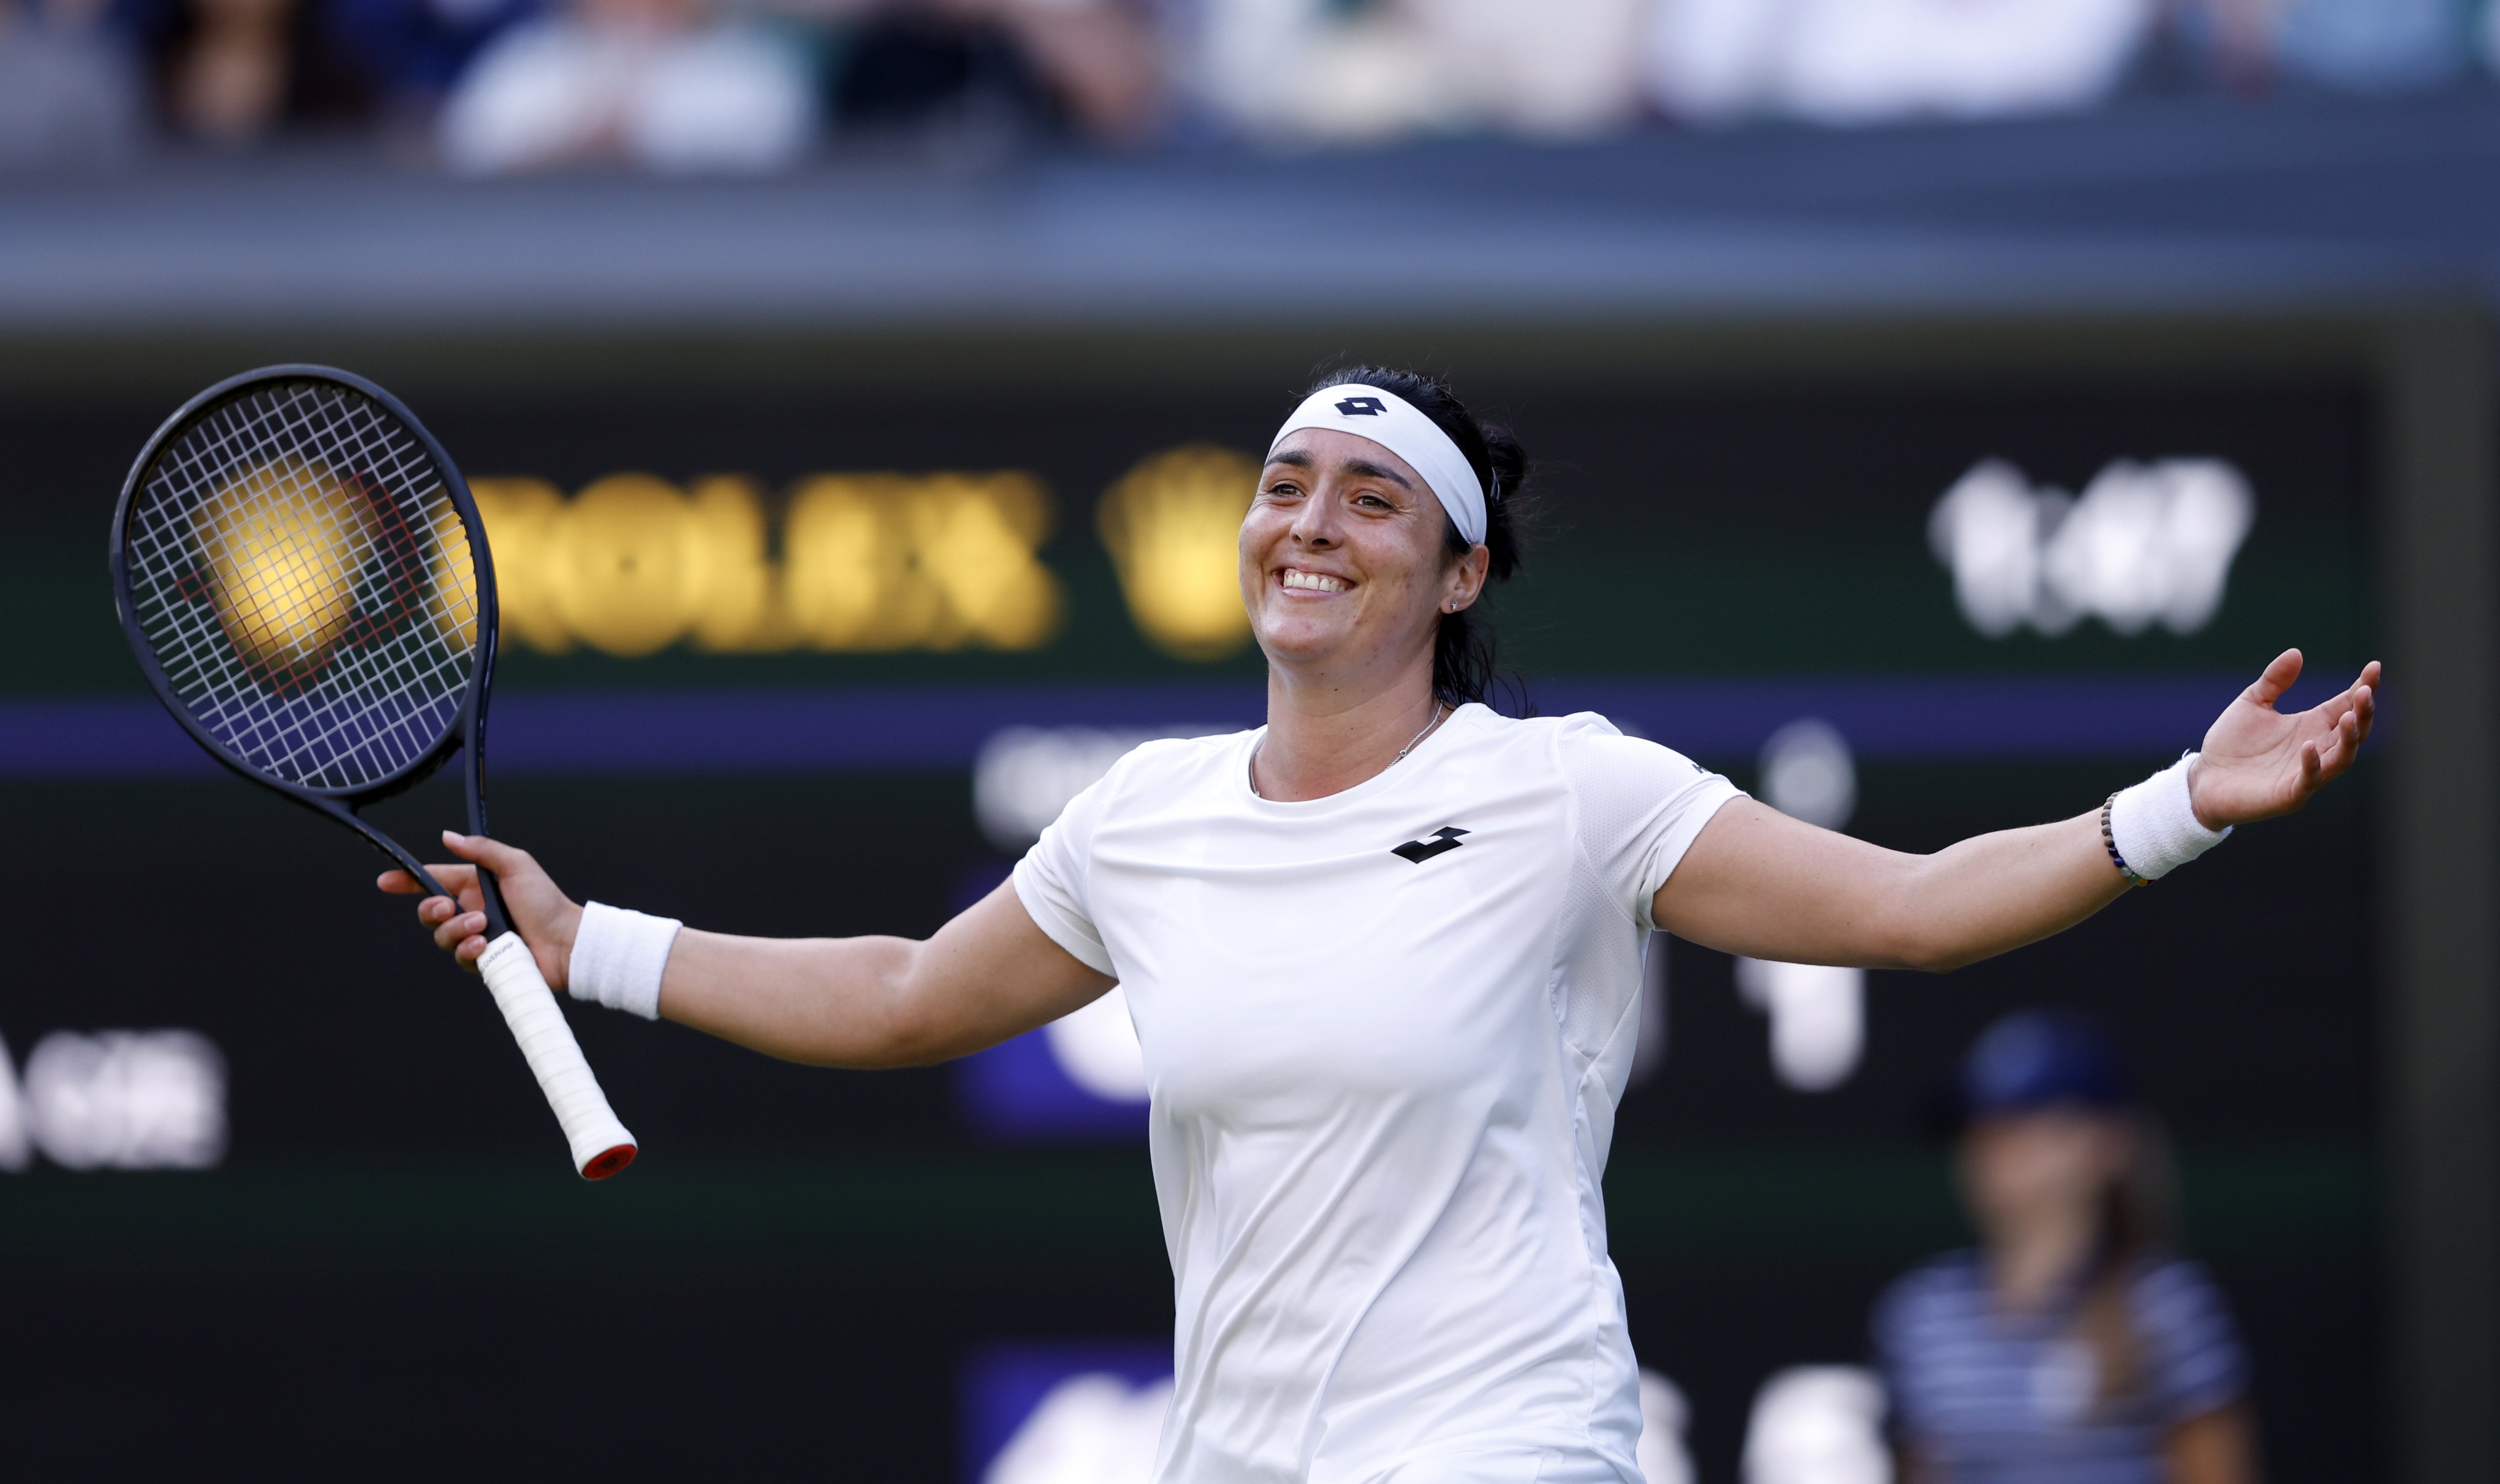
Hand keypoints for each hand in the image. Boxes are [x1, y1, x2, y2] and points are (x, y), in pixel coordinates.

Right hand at [376, 831, 580, 985]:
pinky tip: (484, 946)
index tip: (385, 881)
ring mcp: (476, 938)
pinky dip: (468, 950)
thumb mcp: (516, 865)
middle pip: (428, 913)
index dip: (407, 881)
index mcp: (475, 887)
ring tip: (483, 927)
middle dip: (430, 910)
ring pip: (441, 937)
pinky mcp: (482, 961)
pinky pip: (460, 958)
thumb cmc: (546, 902)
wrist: (566, 940)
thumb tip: (448, 836)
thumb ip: (482, 850)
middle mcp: (471, 912)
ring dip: (457, 930)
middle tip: (447, 908)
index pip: (433, 882)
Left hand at [2189, 650, 2378, 828]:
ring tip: (2351, 716)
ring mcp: (2306, 773)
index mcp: (2313, 725)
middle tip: (2366, 691)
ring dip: (2349, 738)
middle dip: (2363, 711)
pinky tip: (2310, 746)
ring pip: (2342, 757)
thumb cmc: (2231, 744)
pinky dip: (2313, 764)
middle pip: (2354, 731)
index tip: (2374, 666)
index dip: (2363, 687)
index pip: (2347, 705)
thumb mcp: (2252, 703)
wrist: (2204, 780)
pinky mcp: (2289, 793)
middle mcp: (2317, 748)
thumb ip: (2274, 681)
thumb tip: (2296, 652)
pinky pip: (2309, 780)